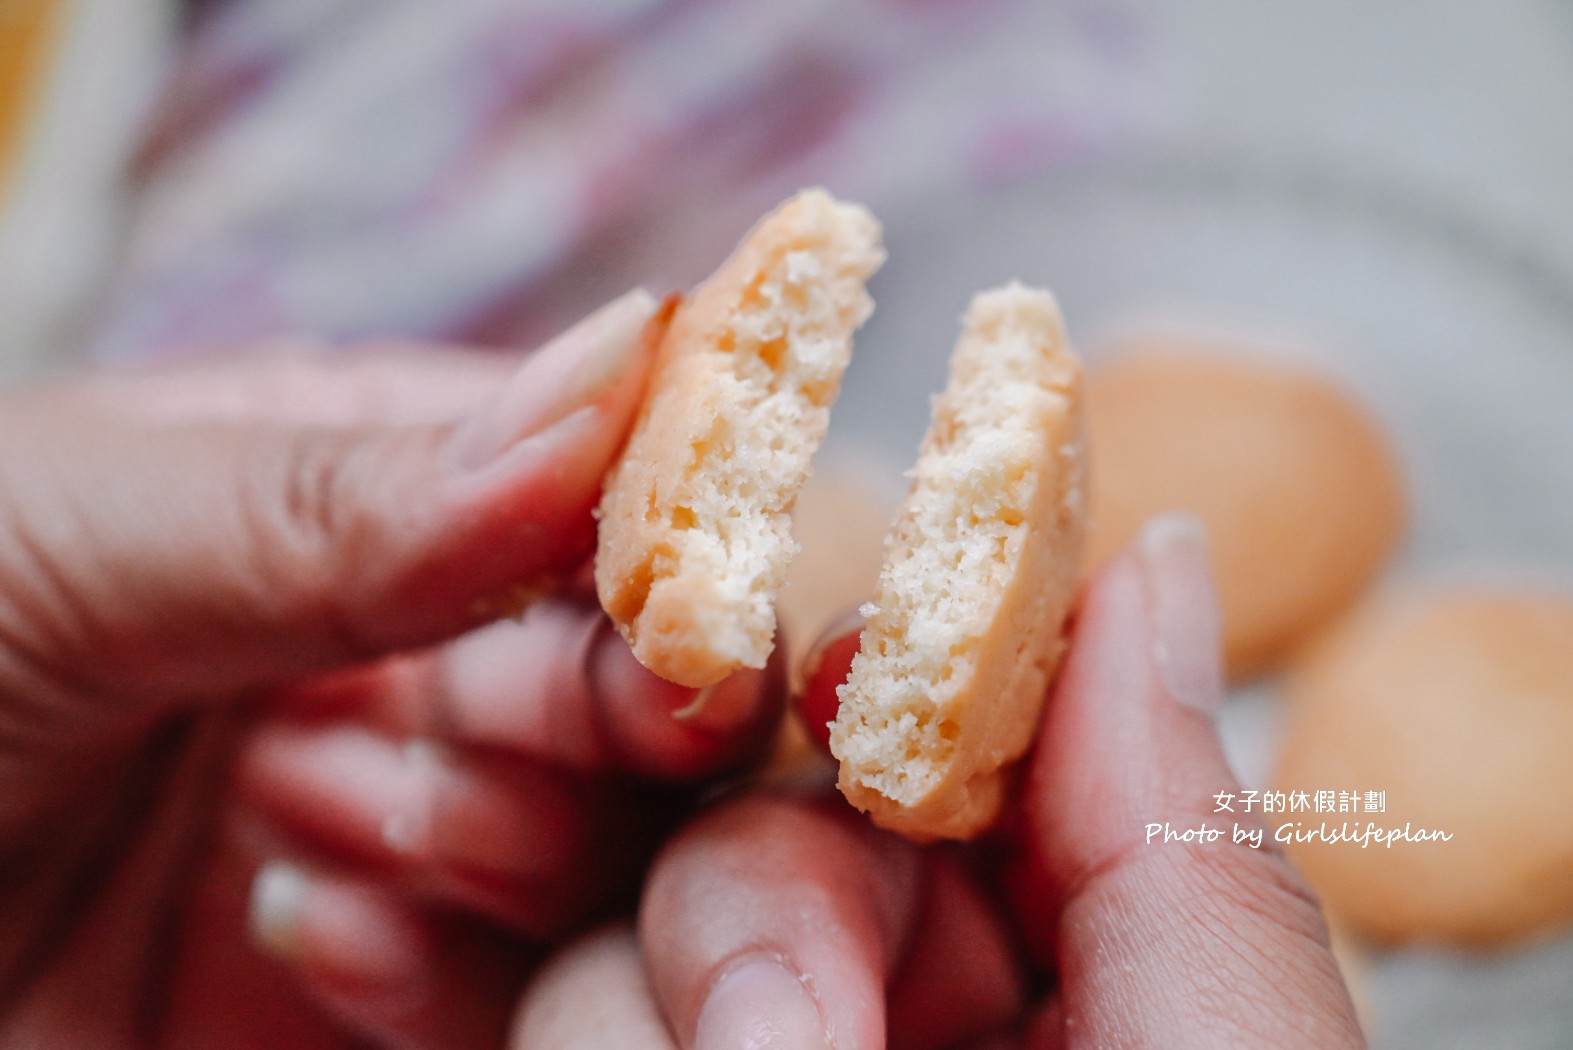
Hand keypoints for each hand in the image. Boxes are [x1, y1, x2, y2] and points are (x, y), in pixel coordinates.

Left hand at [0, 290, 784, 1048]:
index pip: (601, 497)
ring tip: (299, 823)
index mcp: (364, 494)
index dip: (666, 549)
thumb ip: (337, 491)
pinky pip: (525, 996)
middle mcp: (415, 660)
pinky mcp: (391, 1000)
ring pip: (613, 849)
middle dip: (595, 709)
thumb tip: (616, 374)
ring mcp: (416, 838)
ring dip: (497, 842)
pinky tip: (310, 933)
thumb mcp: (61, 532)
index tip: (685, 619)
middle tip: (469, 729)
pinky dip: (452, 974)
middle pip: (643, 684)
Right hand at [514, 515, 1364, 1047]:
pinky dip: (471, 1011)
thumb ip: (1173, 818)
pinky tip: (419, 972)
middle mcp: (883, 1014)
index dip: (858, 720)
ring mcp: (742, 1049)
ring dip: (627, 1021)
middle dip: (741, 930)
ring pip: (603, 961)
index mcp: (1044, 972)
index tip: (833, 678)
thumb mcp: (1215, 1042)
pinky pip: (519, 1024)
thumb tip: (1151, 555)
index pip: (908, 779)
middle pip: (733, 854)